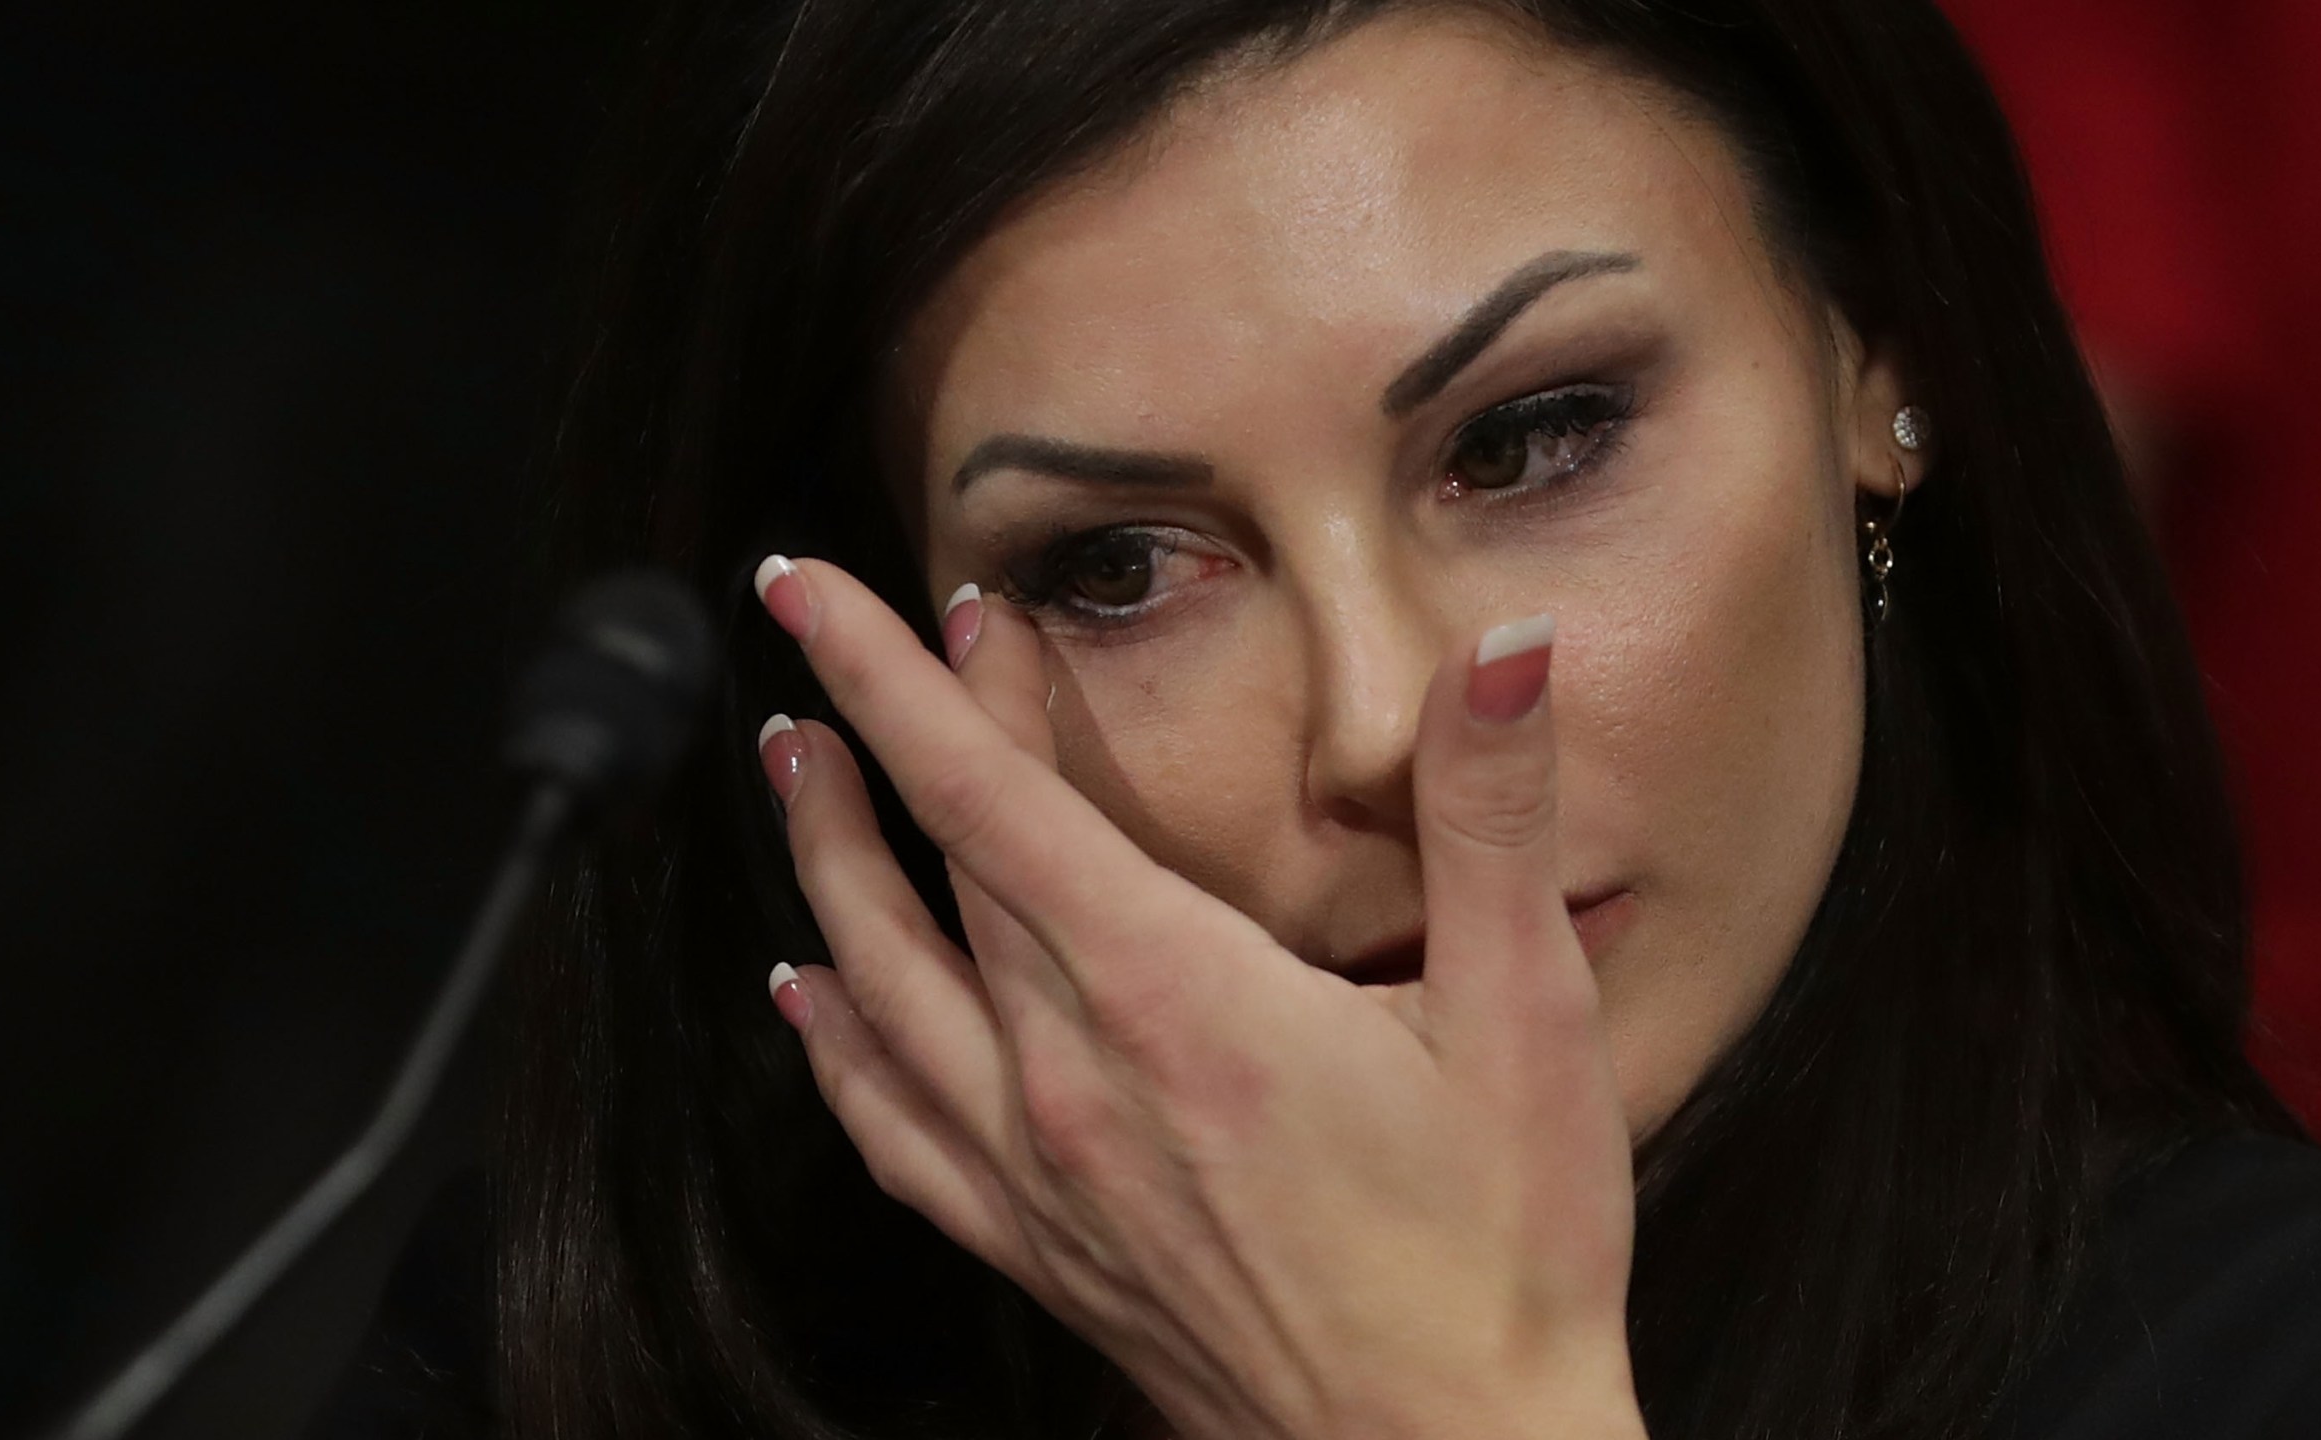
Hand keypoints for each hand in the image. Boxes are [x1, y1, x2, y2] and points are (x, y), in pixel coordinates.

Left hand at [752, 556, 1645, 1439]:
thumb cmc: (1500, 1257)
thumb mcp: (1531, 1018)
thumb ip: (1495, 817)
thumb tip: (1504, 650)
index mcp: (1177, 998)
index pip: (988, 798)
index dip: (895, 680)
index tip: (812, 590)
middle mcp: (1075, 1080)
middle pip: (936, 868)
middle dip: (884, 734)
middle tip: (844, 647)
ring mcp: (1041, 1174)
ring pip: (879, 987)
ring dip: (823, 865)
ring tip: (789, 774)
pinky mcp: (1041, 1250)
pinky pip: (891, 1130)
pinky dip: (833, 1045)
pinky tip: (811, 998)